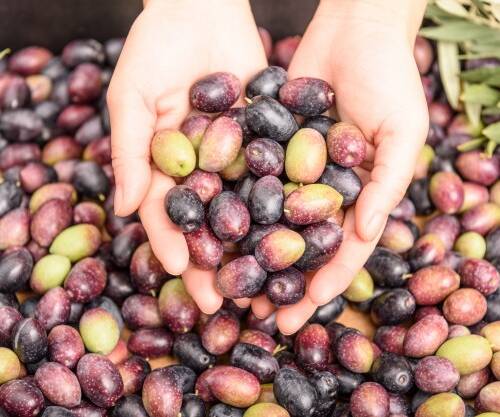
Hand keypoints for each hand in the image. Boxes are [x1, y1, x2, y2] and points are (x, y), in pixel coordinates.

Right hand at [107, 0, 266, 312]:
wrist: (203, 7)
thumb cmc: (155, 46)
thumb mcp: (133, 96)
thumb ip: (128, 150)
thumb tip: (121, 208)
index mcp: (166, 166)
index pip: (165, 213)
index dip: (169, 240)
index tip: (177, 267)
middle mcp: (203, 170)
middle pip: (208, 223)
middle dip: (212, 260)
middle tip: (219, 299)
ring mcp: (238, 158)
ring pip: (247, 210)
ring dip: (253, 246)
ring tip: (264, 282)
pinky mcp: (270, 140)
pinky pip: (279, 174)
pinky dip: (289, 203)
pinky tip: (300, 232)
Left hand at [251, 0, 428, 333]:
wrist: (354, 27)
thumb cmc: (391, 78)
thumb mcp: (402, 133)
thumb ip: (387, 184)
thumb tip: (363, 234)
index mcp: (358, 196)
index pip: (340, 251)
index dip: (322, 284)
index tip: (297, 314)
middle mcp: (322, 189)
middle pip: (298, 244)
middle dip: (278, 279)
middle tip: (252, 312)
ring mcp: (293, 170)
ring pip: (267, 219)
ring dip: (248, 250)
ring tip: (224, 281)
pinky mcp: (267, 145)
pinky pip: (247, 179)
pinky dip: (231, 203)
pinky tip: (209, 228)